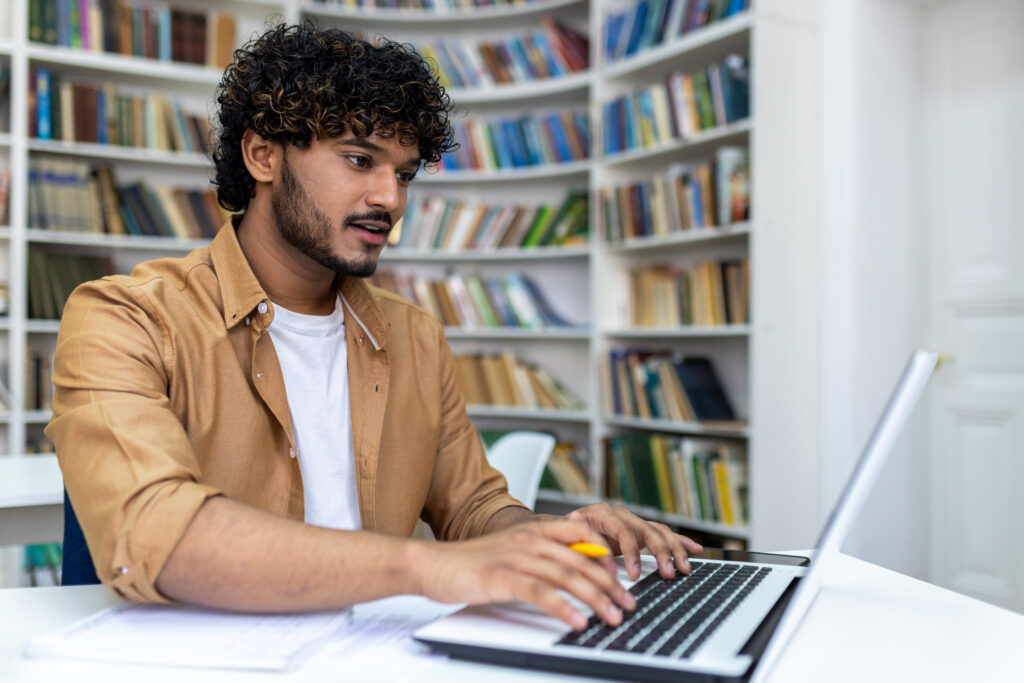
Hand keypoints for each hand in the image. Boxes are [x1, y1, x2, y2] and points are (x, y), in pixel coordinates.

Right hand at [416, 519, 637, 629]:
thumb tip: (569, 570)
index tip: (620, 574)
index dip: (605, 553)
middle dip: (609, 584)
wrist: (432, 564)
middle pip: (581, 560)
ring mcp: (515, 557)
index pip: (581, 533)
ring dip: (595, 599)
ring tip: (612, 616)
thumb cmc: (469, 563)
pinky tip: (577, 621)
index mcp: (532, 530)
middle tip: (627, 603)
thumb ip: (538, 555)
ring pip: (567, 576)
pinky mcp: (502, 577)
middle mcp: (528, 540)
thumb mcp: (510, 552)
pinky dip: (563, 608)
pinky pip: (540, 592)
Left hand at [565, 503, 702, 580]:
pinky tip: (695, 549)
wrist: (564, 530)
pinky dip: (680, 541)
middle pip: (646, 530)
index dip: (631, 551)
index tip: (635, 574)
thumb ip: (575, 536)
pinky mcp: (640, 530)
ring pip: (659, 532)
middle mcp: (620, 514)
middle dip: (660, 552)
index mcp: (601, 514)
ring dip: (674, 550)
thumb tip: (580, 531)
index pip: (622, 530)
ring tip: (683, 568)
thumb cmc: (562, 536)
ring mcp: (632, 521)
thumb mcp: (564, 536)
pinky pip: (663, 534)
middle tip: (668, 573)